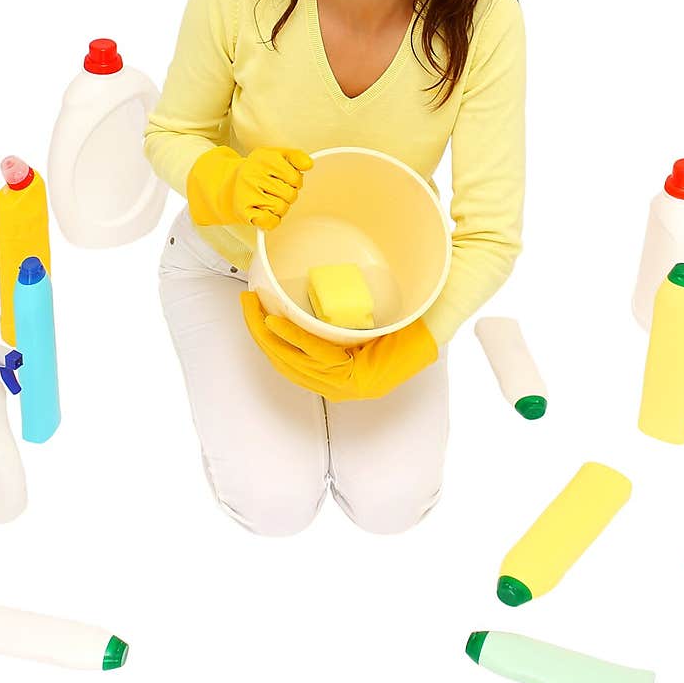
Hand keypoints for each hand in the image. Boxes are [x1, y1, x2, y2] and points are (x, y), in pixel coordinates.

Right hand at [187, 145, 312, 229]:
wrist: (227, 186)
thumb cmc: (256, 172)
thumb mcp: (275, 157)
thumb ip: (295, 157)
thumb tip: (309, 164)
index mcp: (264, 158)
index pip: (296, 178)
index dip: (295, 181)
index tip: (285, 180)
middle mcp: (253, 175)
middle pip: (290, 194)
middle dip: (288, 195)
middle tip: (276, 191)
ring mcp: (246, 194)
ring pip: (282, 208)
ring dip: (280, 208)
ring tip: (269, 200)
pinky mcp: (243, 212)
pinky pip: (270, 222)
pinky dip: (272, 220)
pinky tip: (264, 211)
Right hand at [240, 291, 438, 401]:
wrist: (438, 314)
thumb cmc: (403, 313)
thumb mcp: (359, 317)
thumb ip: (332, 317)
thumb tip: (303, 294)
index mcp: (340, 376)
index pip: (292, 363)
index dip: (266, 340)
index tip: (252, 312)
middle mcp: (343, 387)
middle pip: (288, 365)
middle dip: (261, 336)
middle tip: (246, 305)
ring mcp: (353, 388)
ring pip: (297, 364)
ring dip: (271, 337)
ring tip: (255, 311)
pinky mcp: (362, 381)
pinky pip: (320, 358)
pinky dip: (296, 340)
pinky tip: (278, 323)